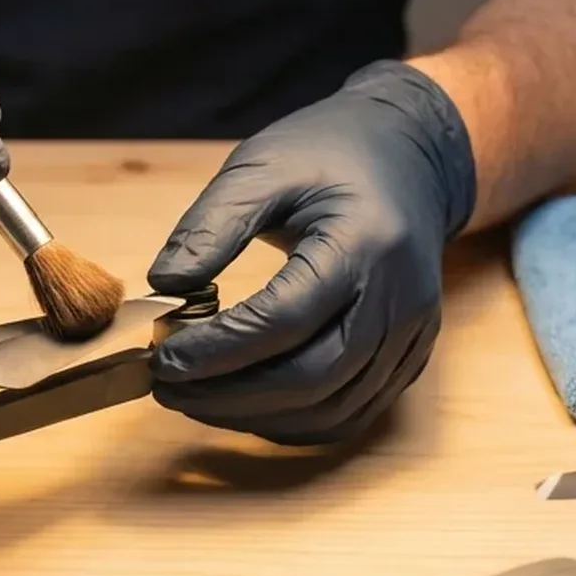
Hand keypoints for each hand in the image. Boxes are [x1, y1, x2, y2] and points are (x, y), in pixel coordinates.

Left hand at [146, 60, 476, 445]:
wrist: (411, 157)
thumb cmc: (332, 153)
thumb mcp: (263, 166)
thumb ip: (212, 225)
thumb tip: (163, 286)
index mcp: (365, 243)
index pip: (285, 319)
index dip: (218, 349)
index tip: (163, 357)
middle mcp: (400, 299)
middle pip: (311, 379)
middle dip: (229, 395)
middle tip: (167, 387)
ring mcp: (411, 335)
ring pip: (331, 410)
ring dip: (255, 417)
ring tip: (195, 398)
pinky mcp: (410, 357)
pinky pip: (350, 414)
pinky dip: (292, 422)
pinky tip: (246, 405)